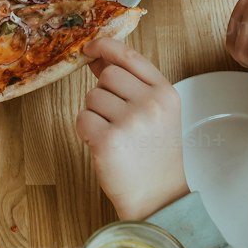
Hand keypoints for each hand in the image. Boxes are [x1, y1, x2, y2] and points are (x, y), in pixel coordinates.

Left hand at [76, 38, 188, 219]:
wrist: (158, 200)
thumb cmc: (154, 156)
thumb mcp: (155, 114)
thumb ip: (130, 83)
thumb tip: (96, 56)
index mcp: (166, 93)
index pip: (130, 57)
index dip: (105, 47)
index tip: (90, 48)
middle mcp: (151, 104)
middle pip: (107, 76)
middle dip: (104, 94)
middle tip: (116, 119)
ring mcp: (130, 122)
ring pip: (92, 97)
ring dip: (95, 115)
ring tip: (115, 137)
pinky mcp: (107, 140)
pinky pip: (82, 118)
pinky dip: (87, 132)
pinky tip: (105, 147)